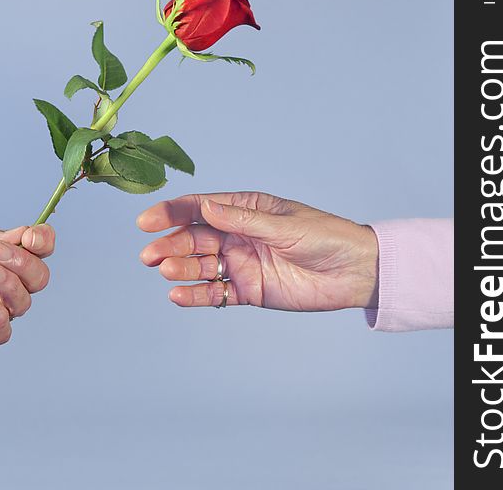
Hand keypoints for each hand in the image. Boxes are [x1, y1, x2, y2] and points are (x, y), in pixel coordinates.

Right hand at [137, 192, 377, 310]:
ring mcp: (241, 264)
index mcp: (245, 210)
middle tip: (149, 255)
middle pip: (194, 238)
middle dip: (169, 244)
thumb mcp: (282, 225)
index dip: (171, 213)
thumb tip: (205, 208)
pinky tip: (178, 296)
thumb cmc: (325, 237)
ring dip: (179, 268)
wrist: (355, 272)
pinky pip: (216, 293)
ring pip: (200, 266)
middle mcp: (237, 236)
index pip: (200, 209)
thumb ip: (241, 220)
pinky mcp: (249, 291)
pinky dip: (196, 295)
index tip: (147, 221)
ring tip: (165, 272)